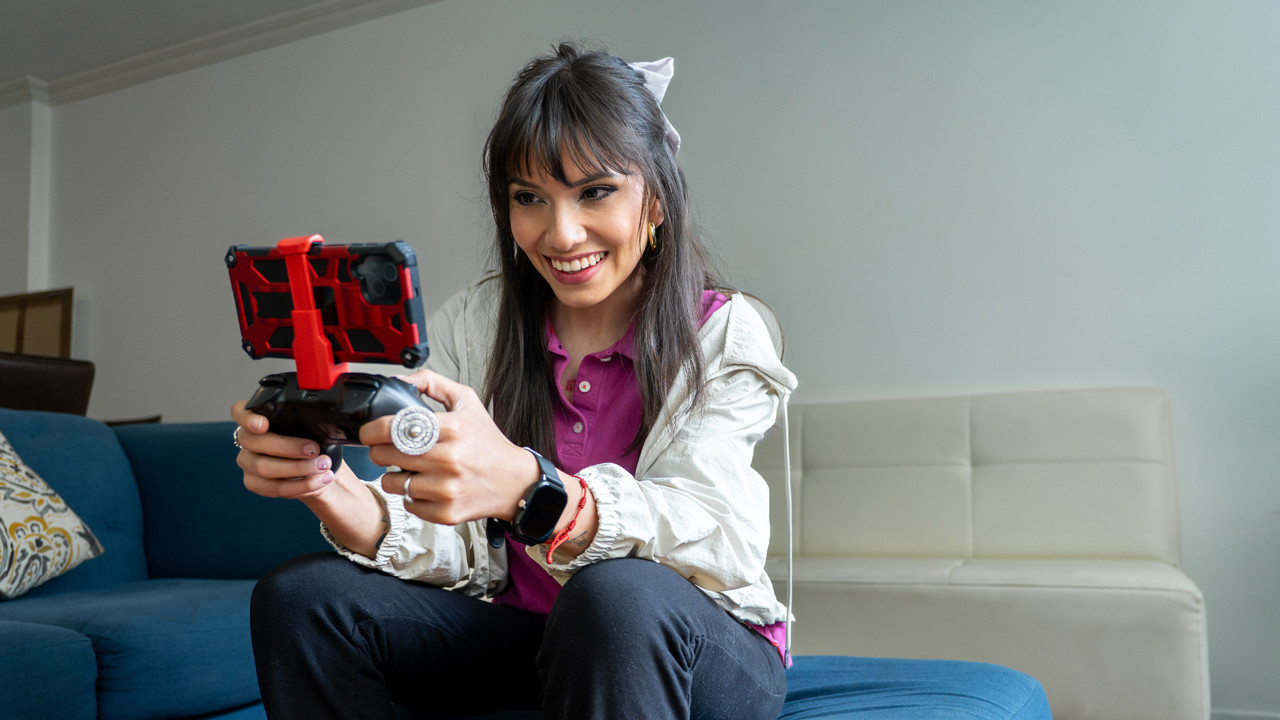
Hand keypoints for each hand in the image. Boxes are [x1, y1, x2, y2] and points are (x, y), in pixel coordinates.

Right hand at [231, 399, 335, 499]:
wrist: (316, 467)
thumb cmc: (311, 440)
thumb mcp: (310, 427)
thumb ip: (306, 423)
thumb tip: (322, 424)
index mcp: (257, 418)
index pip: (239, 412)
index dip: (247, 418)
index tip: (264, 424)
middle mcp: (247, 439)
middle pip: (254, 442)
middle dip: (289, 447)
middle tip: (315, 449)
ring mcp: (247, 462)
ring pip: (263, 468)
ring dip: (298, 468)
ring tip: (323, 466)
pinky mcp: (254, 482)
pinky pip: (273, 487)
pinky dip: (300, 485)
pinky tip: (319, 480)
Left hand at [360, 369, 537, 525]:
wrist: (515, 482)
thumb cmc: (488, 442)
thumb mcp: (467, 401)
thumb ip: (433, 383)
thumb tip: (399, 380)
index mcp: (453, 428)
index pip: (393, 427)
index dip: (372, 429)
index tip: (370, 431)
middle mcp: (449, 459)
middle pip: (385, 455)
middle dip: (381, 450)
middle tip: (392, 449)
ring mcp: (446, 489)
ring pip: (392, 482)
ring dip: (395, 475)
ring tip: (414, 468)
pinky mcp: (445, 513)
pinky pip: (407, 503)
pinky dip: (412, 495)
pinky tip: (428, 486)